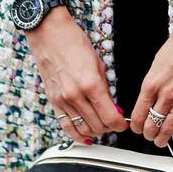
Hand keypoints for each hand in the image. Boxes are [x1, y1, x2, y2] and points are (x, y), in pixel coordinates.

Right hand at [26, 7, 129, 144]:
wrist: (48, 34)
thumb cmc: (74, 43)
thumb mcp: (98, 63)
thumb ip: (105, 88)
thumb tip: (113, 107)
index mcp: (91, 84)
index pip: (110, 117)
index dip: (120, 124)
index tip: (123, 123)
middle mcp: (75, 95)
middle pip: (98, 125)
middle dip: (109, 127)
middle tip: (114, 122)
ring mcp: (62, 100)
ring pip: (83, 128)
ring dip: (95, 131)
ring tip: (102, 126)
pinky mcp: (53, 101)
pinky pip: (66, 126)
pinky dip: (77, 134)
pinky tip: (86, 137)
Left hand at [130, 21, 172, 148]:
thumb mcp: (155, 64)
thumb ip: (152, 84)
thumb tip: (149, 100)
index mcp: (151, 84)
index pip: (139, 113)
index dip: (136, 125)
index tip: (137, 129)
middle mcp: (167, 94)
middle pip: (153, 124)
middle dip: (149, 134)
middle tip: (149, 136)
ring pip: (171, 127)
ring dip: (164, 137)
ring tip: (161, 141)